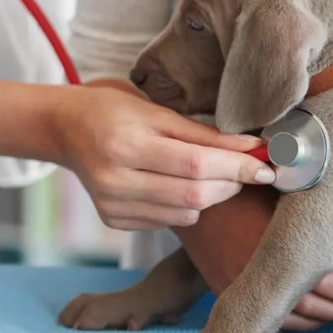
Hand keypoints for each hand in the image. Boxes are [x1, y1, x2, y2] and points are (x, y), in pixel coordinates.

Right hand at [50, 86, 276, 229]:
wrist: (67, 129)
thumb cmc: (114, 111)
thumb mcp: (157, 112)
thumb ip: (204, 134)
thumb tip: (252, 149)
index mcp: (125, 144)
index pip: (194, 164)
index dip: (236, 167)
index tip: (265, 164)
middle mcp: (114, 180)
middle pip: (192, 195)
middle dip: (230, 184)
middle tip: (245, 169)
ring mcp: (111, 205)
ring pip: (184, 213)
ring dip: (210, 197)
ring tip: (209, 174)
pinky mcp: (113, 220)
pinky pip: (167, 221)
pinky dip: (184, 206)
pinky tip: (174, 185)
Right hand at [174, 188, 332, 330]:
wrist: (191, 199)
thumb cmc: (240, 190)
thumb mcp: (276, 192)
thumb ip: (308, 211)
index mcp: (274, 246)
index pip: (322, 282)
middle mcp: (256, 271)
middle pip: (309, 306)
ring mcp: (237, 285)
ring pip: (286, 318)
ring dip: (318, 320)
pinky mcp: (224, 289)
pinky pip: (261, 317)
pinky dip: (288, 323)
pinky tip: (306, 318)